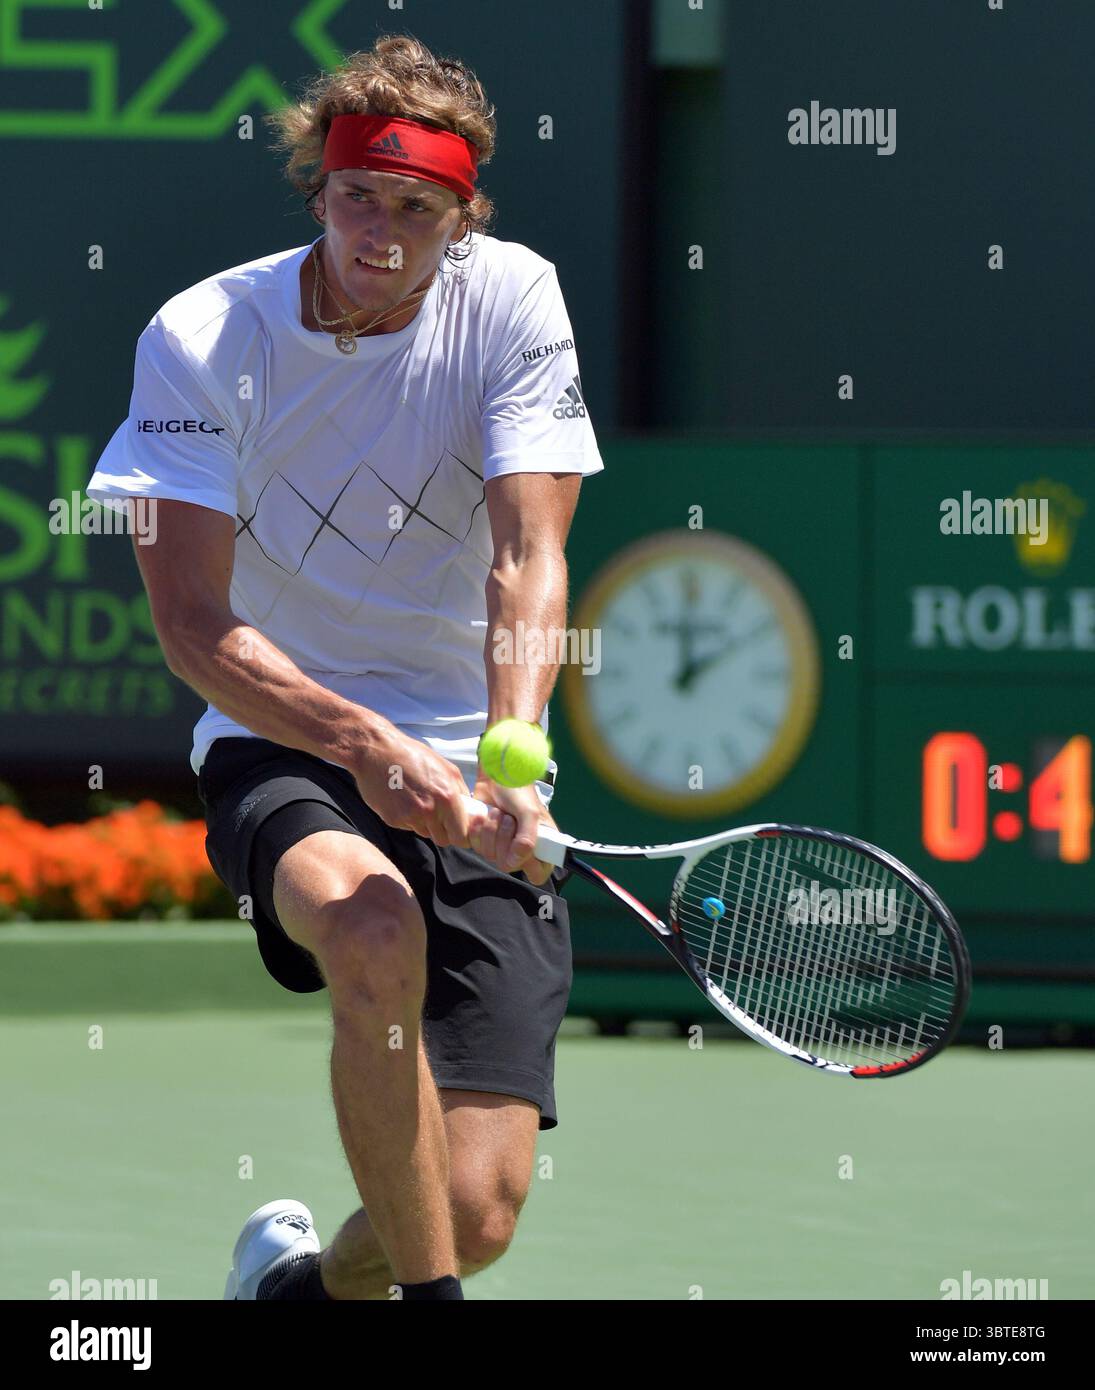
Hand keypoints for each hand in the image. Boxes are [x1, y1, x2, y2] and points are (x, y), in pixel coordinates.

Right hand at [351, 725, 506, 850]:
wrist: (376, 751)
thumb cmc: (412, 755)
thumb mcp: (445, 767)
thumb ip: (460, 791)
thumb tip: (469, 809)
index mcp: (447, 797)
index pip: (461, 834)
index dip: (460, 834)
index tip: (457, 830)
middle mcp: (429, 810)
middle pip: (443, 839)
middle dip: (442, 831)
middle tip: (437, 817)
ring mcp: (410, 817)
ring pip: (425, 833)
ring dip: (424, 824)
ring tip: (416, 801)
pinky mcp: (393, 820)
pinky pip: (407, 827)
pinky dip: (407, 818)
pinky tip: (402, 800)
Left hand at [468, 774, 557, 886]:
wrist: (495, 775)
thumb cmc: (518, 790)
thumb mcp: (530, 812)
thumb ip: (527, 839)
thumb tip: (515, 861)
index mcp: (541, 844)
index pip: (538, 874)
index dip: (530, 865)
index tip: (524, 849)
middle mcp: (521, 848)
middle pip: (509, 865)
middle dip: (505, 839)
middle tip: (509, 819)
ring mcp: (501, 844)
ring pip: (490, 855)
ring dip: (492, 831)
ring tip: (497, 813)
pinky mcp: (483, 838)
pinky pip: (476, 846)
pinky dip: (479, 829)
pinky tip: (484, 815)